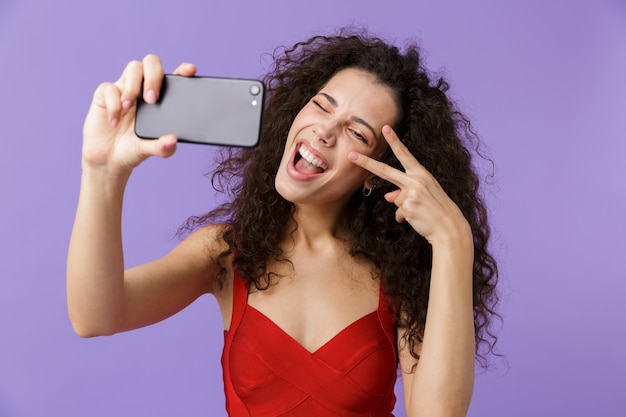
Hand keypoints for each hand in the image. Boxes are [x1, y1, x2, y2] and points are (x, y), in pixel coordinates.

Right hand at [82, 54, 196, 172]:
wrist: (108, 159)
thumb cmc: (133, 149)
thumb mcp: (149, 150)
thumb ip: (162, 147)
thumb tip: (173, 140)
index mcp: (161, 98)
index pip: (174, 78)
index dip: (183, 70)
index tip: (190, 70)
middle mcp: (144, 88)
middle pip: (152, 63)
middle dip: (154, 76)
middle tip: (152, 99)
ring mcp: (125, 88)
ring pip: (133, 68)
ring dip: (133, 87)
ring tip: (128, 107)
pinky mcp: (105, 94)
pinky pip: (109, 88)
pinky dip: (113, 104)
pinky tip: (115, 121)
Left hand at [349, 125, 471, 246]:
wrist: (450, 227)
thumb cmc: (437, 210)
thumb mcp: (423, 195)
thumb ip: (404, 191)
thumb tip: (387, 196)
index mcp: (421, 173)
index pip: (405, 154)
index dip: (394, 141)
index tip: (385, 129)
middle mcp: (416, 180)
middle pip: (385, 170)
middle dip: (366, 163)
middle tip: (351, 155)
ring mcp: (411, 192)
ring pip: (394, 199)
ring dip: (404, 209)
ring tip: (420, 212)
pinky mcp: (408, 206)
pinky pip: (398, 214)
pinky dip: (405, 219)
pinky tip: (418, 220)